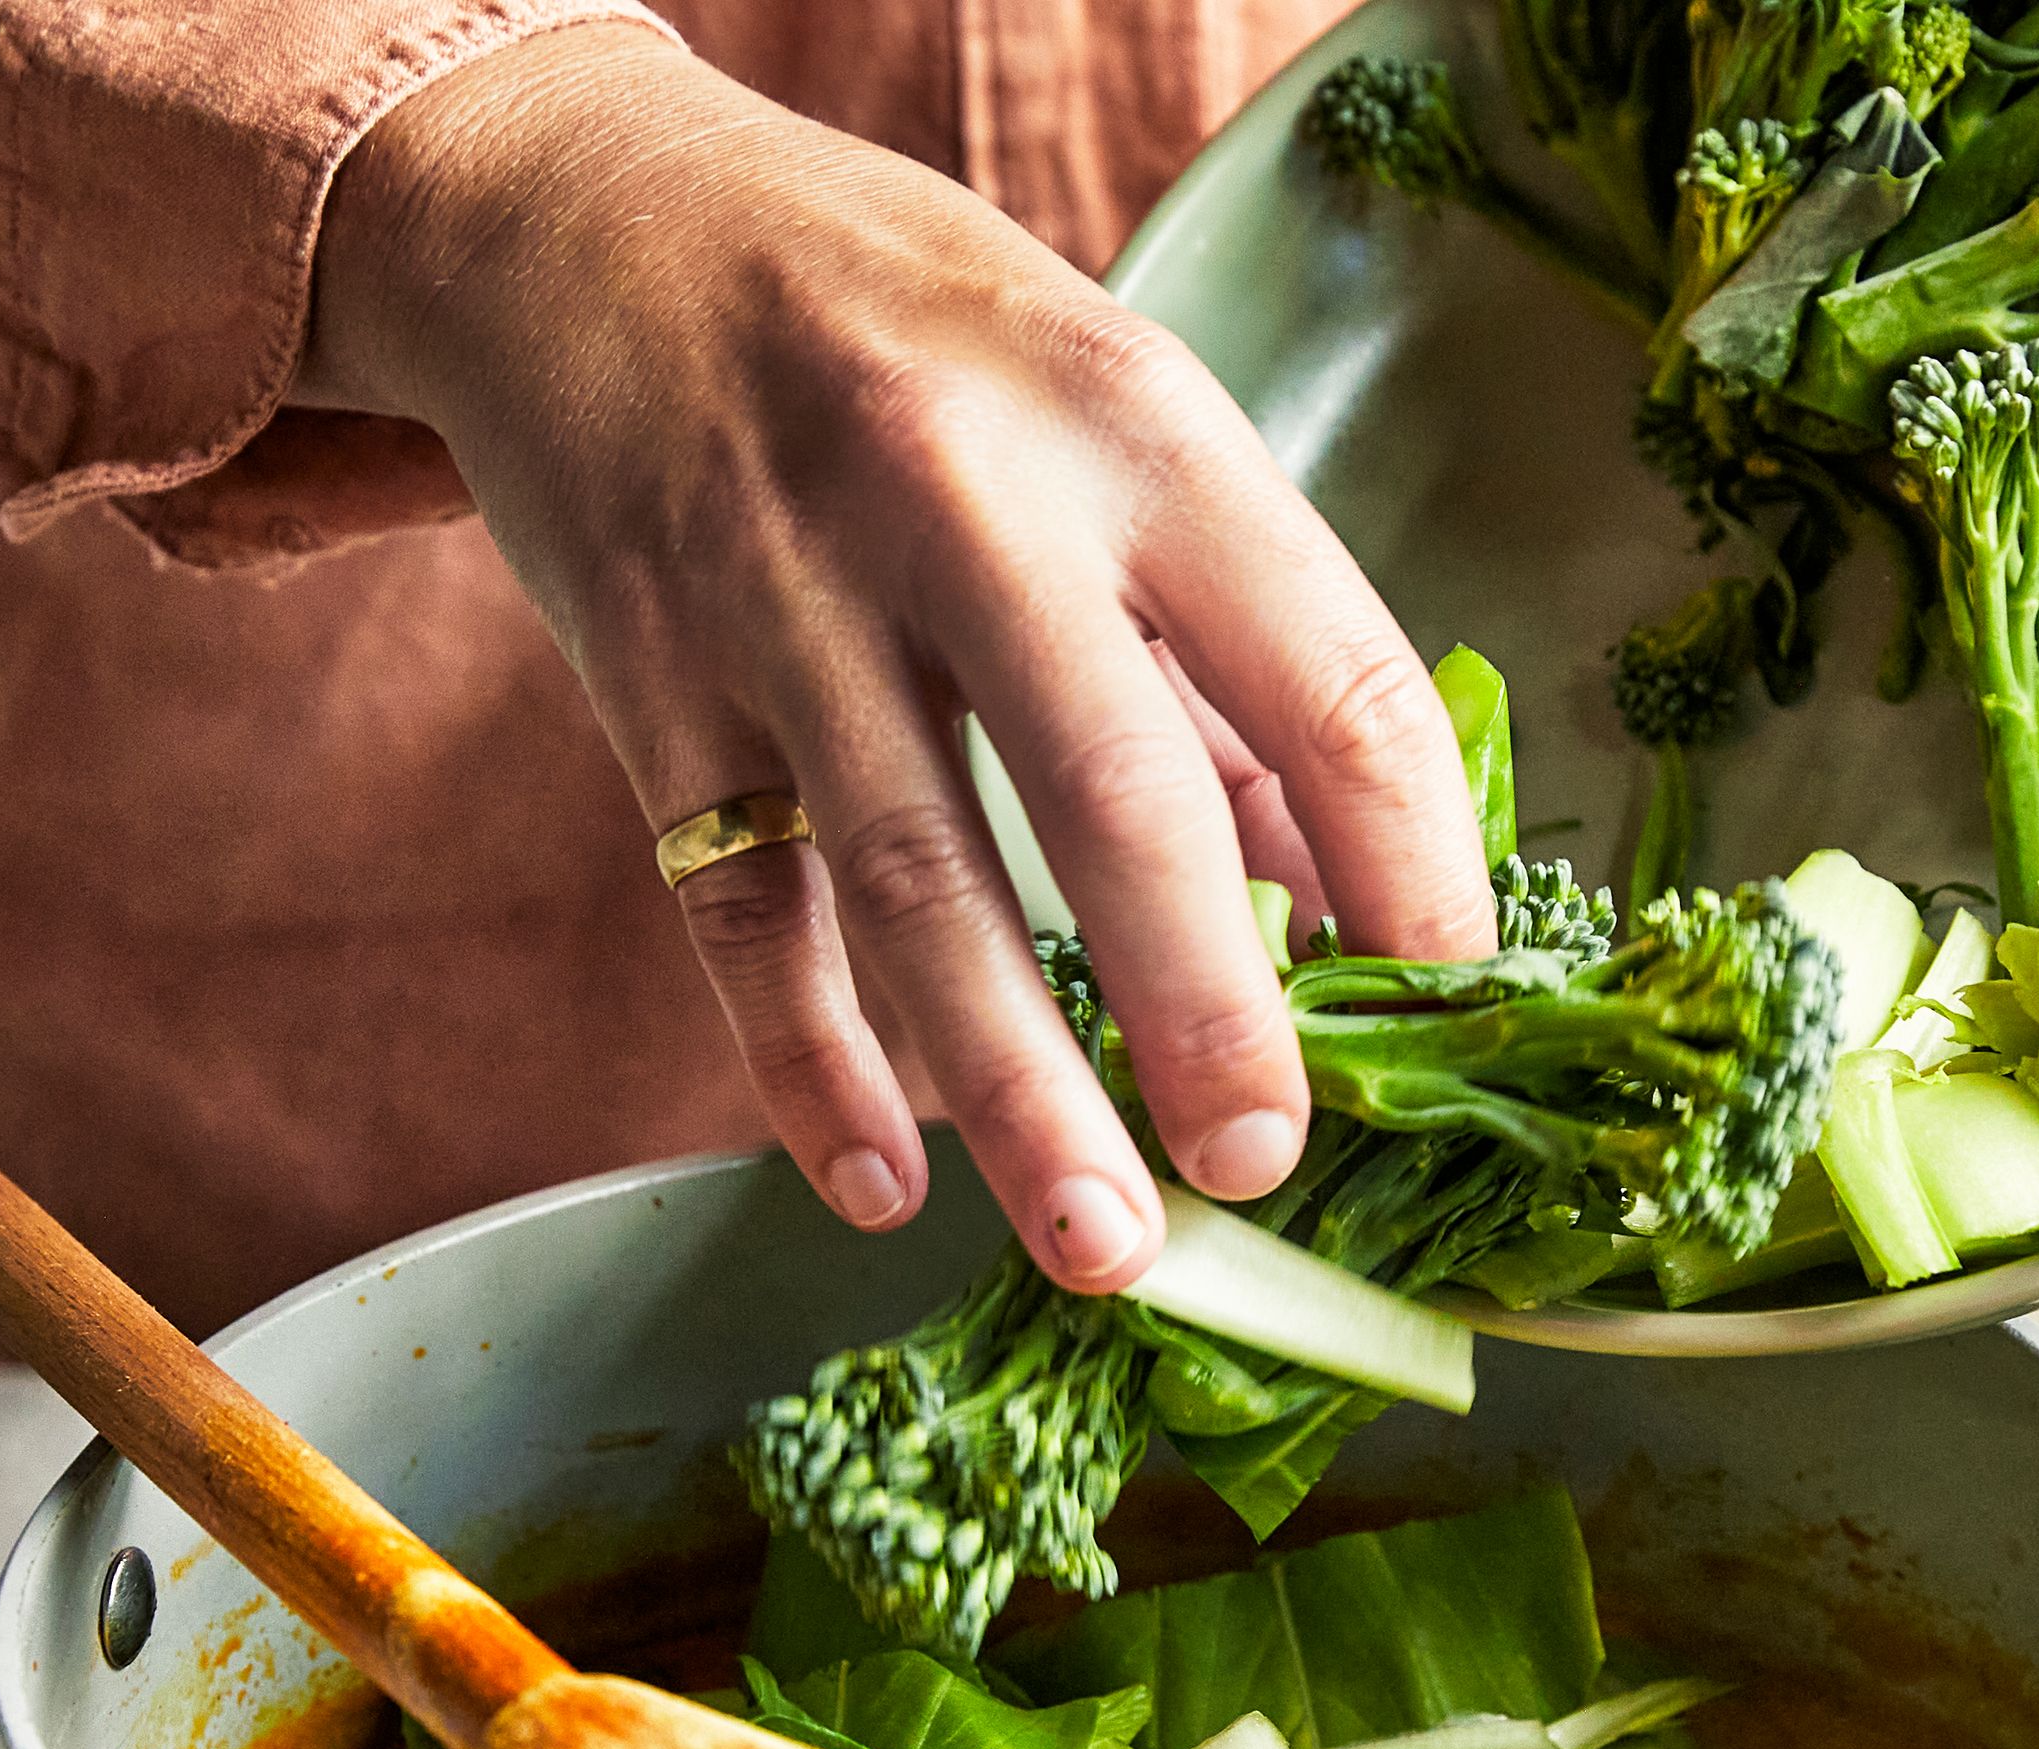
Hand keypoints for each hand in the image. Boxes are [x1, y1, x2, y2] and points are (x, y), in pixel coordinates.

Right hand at [299, 22, 1496, 1288]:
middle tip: (1269, 1165)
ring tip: (1106, 1245)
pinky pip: (740, 907)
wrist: (590, 213)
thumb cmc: (903, 331)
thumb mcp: (1108, 415)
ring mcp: (788, 593)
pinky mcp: (650, 678)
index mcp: (1137, 426)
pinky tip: (882, 1182)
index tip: (1448, 1001)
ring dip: (1020, 1091)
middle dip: (1208, 1012)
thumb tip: (1344, 906)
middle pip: (1115, 796)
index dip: (1413, 862)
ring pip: (919, 883)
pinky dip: (808, 1063)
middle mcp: (966, 498)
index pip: (1328, 675)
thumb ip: (1226, 653)